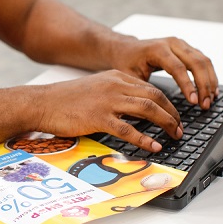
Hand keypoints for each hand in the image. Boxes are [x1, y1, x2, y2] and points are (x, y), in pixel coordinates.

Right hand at [34, 70, 183, 151]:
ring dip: (166, 123)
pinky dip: (144, 138)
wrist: (42, 102)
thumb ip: (117, 95)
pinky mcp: (98, 117)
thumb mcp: (96, 89)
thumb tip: (137, 112)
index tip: (175, 116)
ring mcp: (108, 101)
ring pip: (148, 109)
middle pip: (155, 96)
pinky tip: (153, 146)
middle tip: (180, 128)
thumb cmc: (66, 100)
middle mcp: (116, 85)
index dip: (168, 103)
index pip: (151, 88)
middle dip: (173, 114)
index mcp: (117, 77)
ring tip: (174, 136)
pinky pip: (128, 129)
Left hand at [108, 36, 218, 109]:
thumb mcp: (129, 77)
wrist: (126, 49)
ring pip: (203, 61)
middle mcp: (172, 43)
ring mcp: (181, 44)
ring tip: (210, 100)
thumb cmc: (126, 63)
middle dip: (203, 85)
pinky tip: (212, 90)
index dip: (188, 85)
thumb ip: (142, 91)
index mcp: (157, 49)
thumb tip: (153, 112)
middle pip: (196, 62)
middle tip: (205, 105)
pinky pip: (203, 61)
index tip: (194, 102)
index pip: (178, 68)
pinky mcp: (187, 48)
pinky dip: (209, 75)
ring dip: (210, 81)